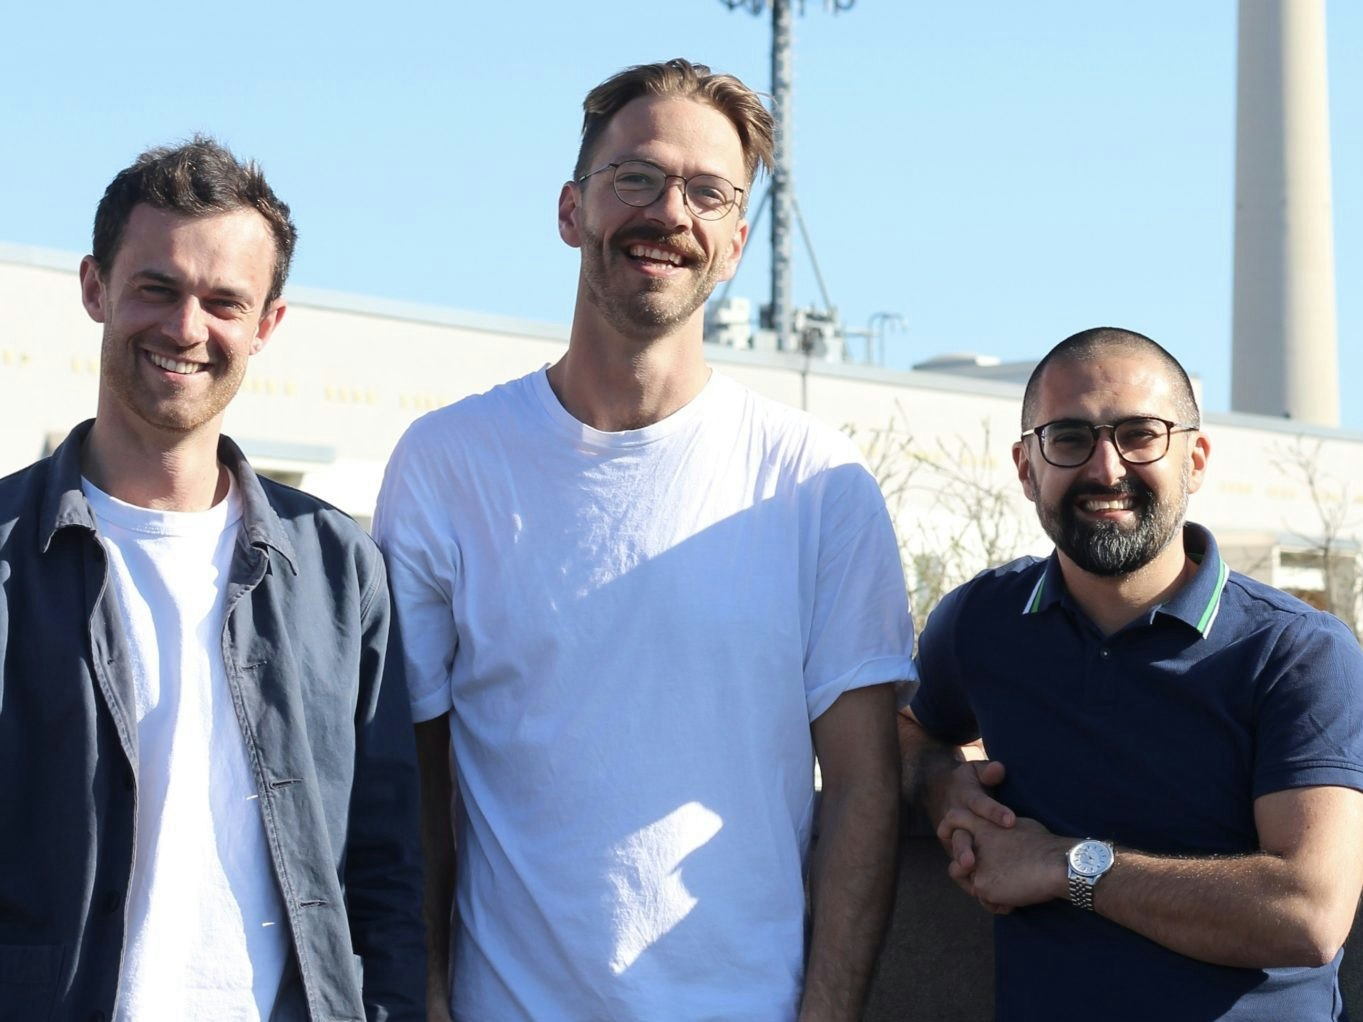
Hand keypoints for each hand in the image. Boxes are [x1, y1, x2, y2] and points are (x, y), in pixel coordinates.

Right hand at [934, 759, 1013, 888]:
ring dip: (965, 873)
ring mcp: (954, 838)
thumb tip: (998, 770)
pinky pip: (962, 868)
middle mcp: (956, 819)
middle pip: (958, 836)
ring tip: (977, 889)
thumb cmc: (966, 782)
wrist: (939, 791)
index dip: (994, 812)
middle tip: (971, 862)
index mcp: (964, 797)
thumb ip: (987, 771)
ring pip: (957, 857)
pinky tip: (989, 898)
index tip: (1010, 821)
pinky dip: (972, 883)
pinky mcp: (956, 852)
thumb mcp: (974, 770)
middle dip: (963, 850)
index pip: (979, 804)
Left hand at [950, 815, 1070, 910]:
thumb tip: (1000, 837)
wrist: (1056, 864)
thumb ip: (999, 831)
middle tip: (983, 885)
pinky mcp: (982, 886)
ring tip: (1009, 892)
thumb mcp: (1018, 825)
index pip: (953, 820)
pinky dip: (999, 905)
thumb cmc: (1045, 845)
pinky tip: (1014, 902)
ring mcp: (976, 867)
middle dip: (967, 880)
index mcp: (982, 825)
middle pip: (955, 866)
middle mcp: (973, 845)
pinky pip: (985, 902)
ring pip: (971, 887)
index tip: (954, 842)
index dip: (949, 831)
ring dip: (985, 893)